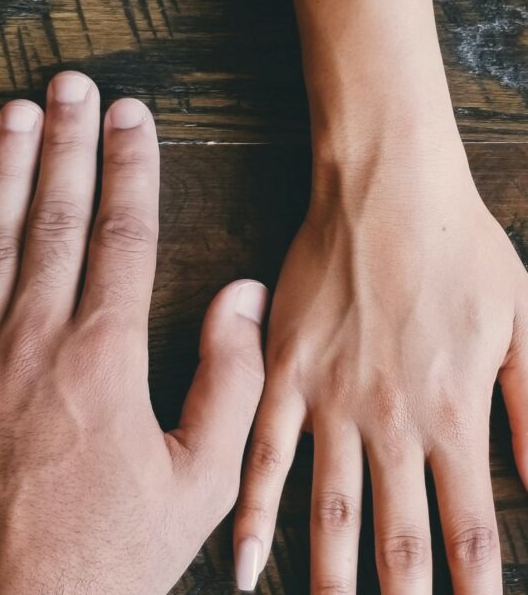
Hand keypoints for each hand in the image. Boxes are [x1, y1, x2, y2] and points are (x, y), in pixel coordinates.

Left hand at [0, 71, 268, 593]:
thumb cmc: (100, 559)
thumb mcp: (195, 486)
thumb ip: (228, 383)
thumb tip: (243, 299)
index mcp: (101, 359)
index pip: (121, 233)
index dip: (131, 166)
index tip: (133, 116)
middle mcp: (29, 340)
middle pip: (52, 216)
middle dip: (67, 142)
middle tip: (73, 85)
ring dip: (5, 166)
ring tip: (17, 111)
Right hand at [232, 150, 527, 592]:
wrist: (385, 191)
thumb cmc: (460, 249)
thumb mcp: (527, 324)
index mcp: (455, 413)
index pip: (470, 529)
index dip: (475, 589)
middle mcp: (391, 422)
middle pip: (399, 538)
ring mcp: (330, 402)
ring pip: (328, 510)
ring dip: (332, 577)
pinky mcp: (283, 376)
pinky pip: (263, 455)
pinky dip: (253, 514)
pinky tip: (247, 564)